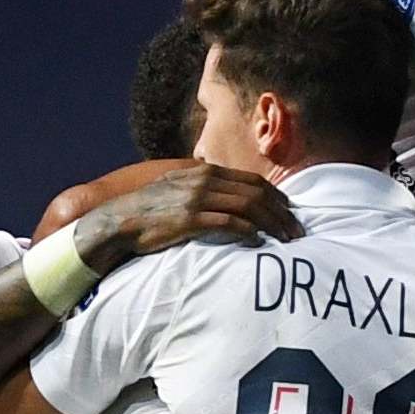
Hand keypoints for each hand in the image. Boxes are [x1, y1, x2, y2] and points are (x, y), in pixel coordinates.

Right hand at [75, 164, 301, 271]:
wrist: (117, 221)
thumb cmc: (147, 211)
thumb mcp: (176, 190)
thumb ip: (201, 190)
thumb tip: (224, 201)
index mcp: (203, 172)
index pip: (251, 181)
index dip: (276, 196)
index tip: (291, 212)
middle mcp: (203, 181)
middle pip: (256, 193)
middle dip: (282, 213)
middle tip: (297, 231)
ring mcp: (196, 199)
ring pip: (248, 207)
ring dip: (272, 224)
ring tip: (286, 240)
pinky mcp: (189, 219)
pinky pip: (229, 223)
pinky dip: (248, 231)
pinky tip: (258, 241)